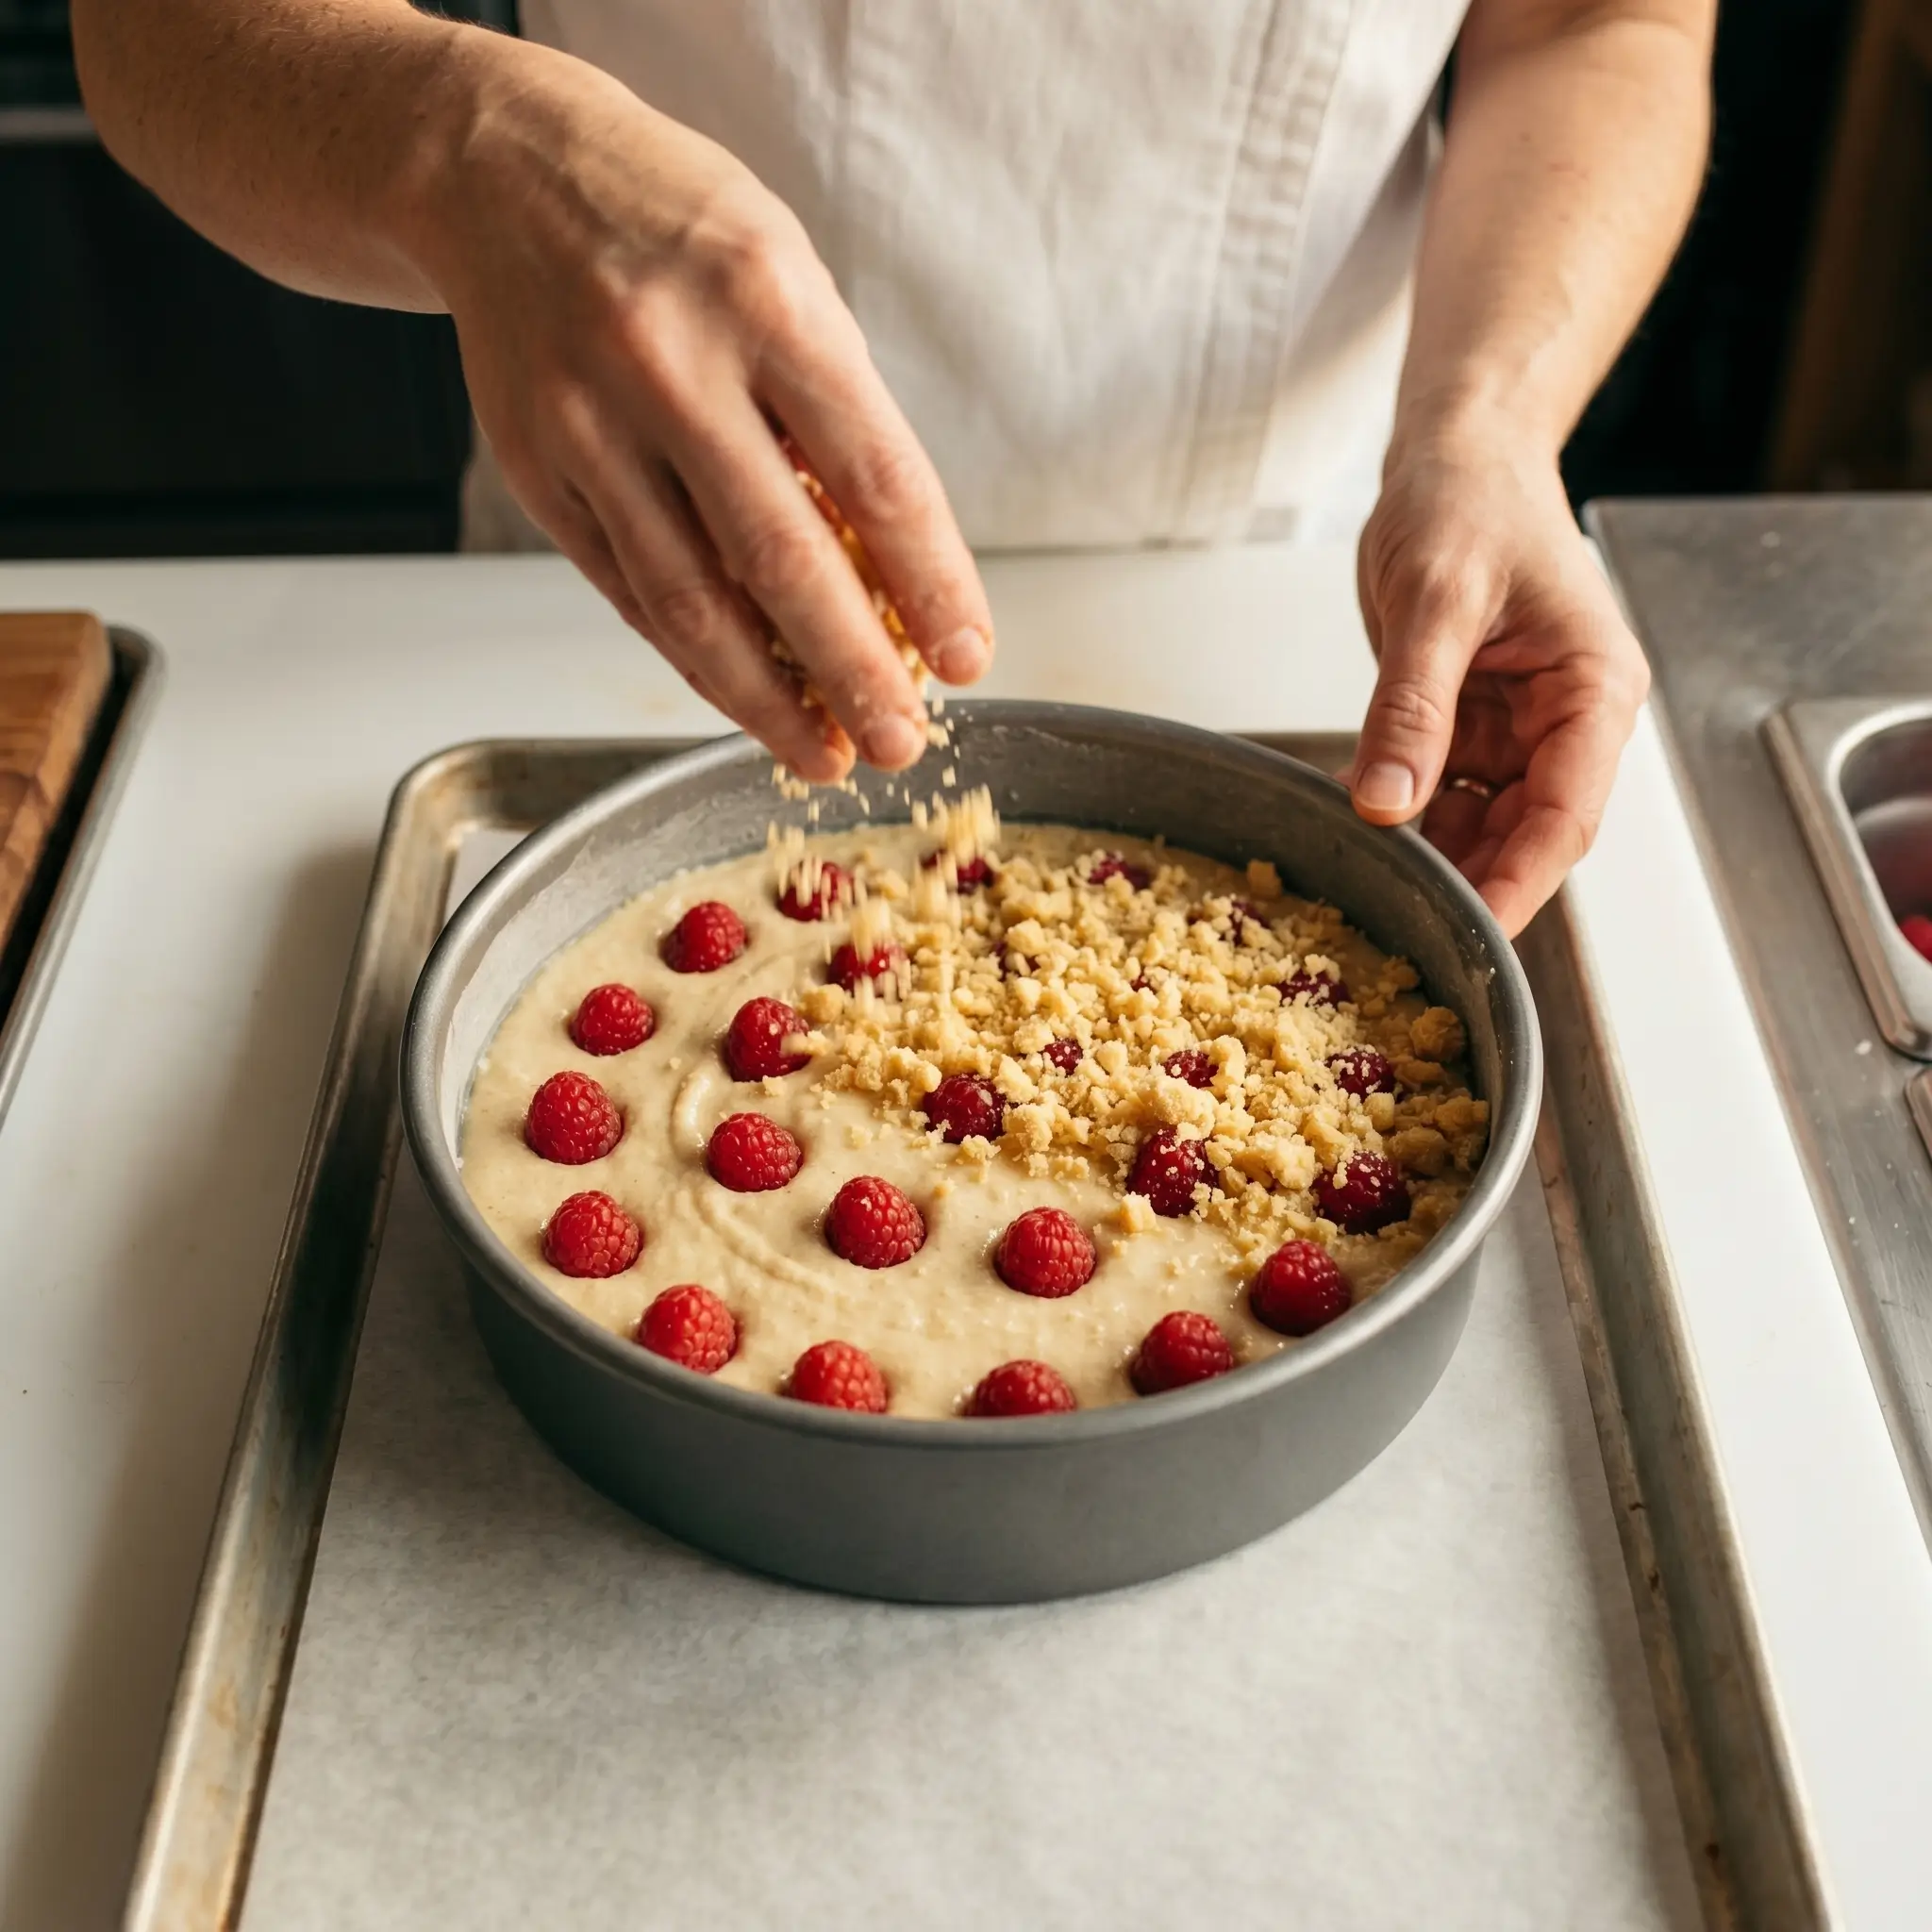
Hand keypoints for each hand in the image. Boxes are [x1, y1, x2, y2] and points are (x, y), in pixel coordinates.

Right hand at [415, 44, 991, 781]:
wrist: (500, 173)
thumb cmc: (675, 229)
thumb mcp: (786, 277)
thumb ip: (835, 412)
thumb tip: (891, 569)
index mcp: (766, 302)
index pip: (875, 475)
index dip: (930, 583)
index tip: (967, 657)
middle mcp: (671, 367)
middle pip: (781, 559)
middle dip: (852, 671)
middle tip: (900, 743)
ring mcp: (590, 426)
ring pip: (691, 601)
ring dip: (766, 699)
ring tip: (821, 753)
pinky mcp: (537, 472)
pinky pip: (630, 594)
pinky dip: (694, 660)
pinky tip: (745, 701)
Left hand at [1347, 435, 1648, 934]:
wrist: (1455, 456)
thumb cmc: (1470, 500)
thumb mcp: (1436, 601)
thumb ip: (1412, 705)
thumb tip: (1387, 802)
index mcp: (1593, 691)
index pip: (1567, 815)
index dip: (1521, 881)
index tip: (1475, 936)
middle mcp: (1566, 720)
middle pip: (1526, 834)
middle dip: (1470, 882)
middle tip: (1402, 931)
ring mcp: (1519, 728)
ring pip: (1482, 824)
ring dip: (1432, 857)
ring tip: (1370, 892)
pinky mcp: (1472, 725)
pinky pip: (1442, 793)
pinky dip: (1404, 819)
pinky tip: (1358, 837)